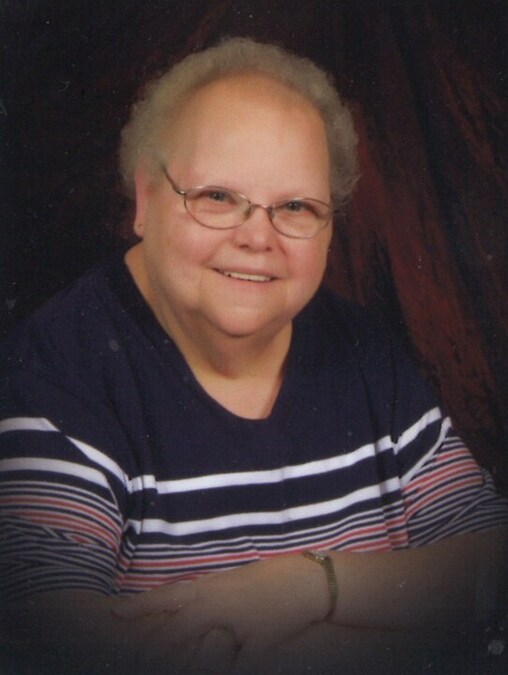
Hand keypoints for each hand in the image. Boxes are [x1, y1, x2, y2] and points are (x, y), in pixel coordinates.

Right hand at [114, 554, 328, 667]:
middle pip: (165, 598)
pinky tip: (172, 600)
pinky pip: (189, 584)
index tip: (134, 658)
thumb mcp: (256, 648)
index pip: (172, 632)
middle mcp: (207, 590)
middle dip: (139, 608)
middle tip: (113, 614)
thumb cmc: (281, 615)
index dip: (153, 648)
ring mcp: (216, 581)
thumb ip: (229, 664)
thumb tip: (209, 668)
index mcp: (211, 609)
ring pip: (176, 588)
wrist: (306, 579)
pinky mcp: (225, 578)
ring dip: (153, 598)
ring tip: (132, 607)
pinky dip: (173, 591)